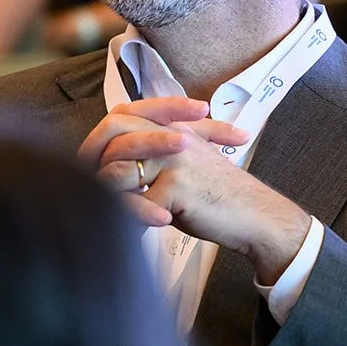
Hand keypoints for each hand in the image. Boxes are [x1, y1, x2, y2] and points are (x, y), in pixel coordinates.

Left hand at [81, 97, 311, 280]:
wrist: (256, 215)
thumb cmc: (219, 196)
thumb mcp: (189, 163)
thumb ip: (158, 155)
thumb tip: (114, 164)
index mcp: (173, 128)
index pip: (123, 116)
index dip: (100, 138)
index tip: (90, 162)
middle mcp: (172, 137)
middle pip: (114, 134)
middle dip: (94, 161)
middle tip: (91, 187)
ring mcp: (174, 159)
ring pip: (118, 171)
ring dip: (110, 195)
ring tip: (113, 212)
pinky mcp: (176, 186)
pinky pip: (136, 204)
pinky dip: (131, 219)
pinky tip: (138, 229)